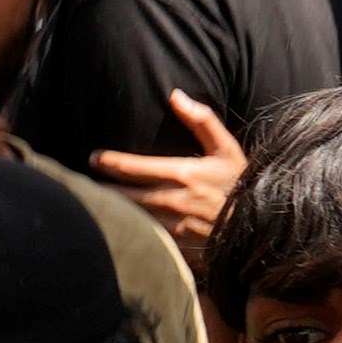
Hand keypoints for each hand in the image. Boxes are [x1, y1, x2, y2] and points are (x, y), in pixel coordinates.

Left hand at [98, 90, 249, 246]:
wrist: (258, 229)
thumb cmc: (240, 185)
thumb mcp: (228, 149)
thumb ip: (202, 121)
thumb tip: (175, 95)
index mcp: (182, 174)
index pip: (133, 167)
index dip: (109, 162)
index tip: (94, 157)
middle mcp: (173, 201)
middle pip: (124, 195)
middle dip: (101, 189)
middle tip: (83, 182)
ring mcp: (173, 228)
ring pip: (131, 217)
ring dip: (112, 210)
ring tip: (95, 202)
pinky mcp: (176, 247)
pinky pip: (145, 237)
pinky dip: (131, 230)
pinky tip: (119, 226)